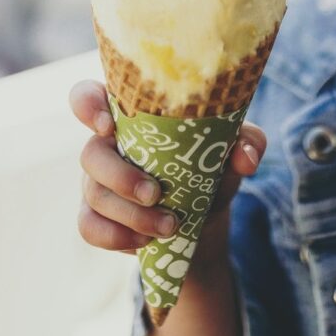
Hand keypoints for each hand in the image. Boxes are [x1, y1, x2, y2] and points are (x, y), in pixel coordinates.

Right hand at [69, 79, 266, 255]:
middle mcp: (107, 144)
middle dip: (121, 177)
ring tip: (170, 225)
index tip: (109, 124)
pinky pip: (89, 226)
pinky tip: (145, 240)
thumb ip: (247, 141)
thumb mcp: (235, 148)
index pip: (88, 95)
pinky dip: (117, 236)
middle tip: (156, 193)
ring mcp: (96, 181)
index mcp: (132, 114)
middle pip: (90, 153)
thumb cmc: (211, 163)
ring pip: (94, 194)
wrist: (203, 213)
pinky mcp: (95, 215)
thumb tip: (246, 157)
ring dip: (132, 214)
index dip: (87, 105)